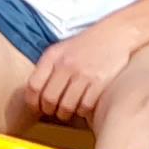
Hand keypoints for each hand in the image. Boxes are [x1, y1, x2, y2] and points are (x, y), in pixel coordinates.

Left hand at [23, 20, 143, 123]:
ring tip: (68, 111)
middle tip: (54, 111)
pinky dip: (83, 111)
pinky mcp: (100, 83)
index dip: (32, 102)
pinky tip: (83, 106)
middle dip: (49, 110)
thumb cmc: (87, 45)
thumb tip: (34, 95)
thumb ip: (48, 68)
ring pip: (67, 107)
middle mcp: (66, 64)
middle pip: (49, 100)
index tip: (36, 107)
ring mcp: (83, 74)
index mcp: (53, 56)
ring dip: (66, 113)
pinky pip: (85, 107)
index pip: (33, 86)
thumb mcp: (62, 50)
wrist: (116, 34)